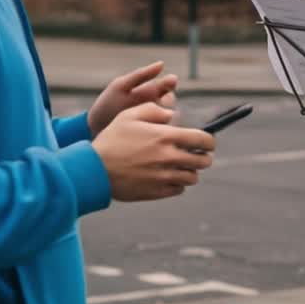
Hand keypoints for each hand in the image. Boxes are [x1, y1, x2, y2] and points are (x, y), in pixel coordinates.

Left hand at [87, 61, 178, 136]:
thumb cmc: (108, 104)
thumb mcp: (120, 87)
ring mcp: (156, 124)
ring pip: (171, 119)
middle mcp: (157, 107)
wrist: (94, 130)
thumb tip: (162, 63)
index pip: (168, 85)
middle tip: (162, 104)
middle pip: (171, 103)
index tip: (170, 81)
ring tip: (156, 120)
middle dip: (168, 103)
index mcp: (152, 92)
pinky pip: (165, 134)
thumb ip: (140, 75)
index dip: (170, 82)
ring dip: (167, 119)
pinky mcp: (154, 138)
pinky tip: (154, 132)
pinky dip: (163, 132)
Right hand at [91, 103, 216, 201]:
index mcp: (166, 137)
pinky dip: (177, 184)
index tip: (207, 141)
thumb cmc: (112, 139)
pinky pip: (178, 190)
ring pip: (193, 177)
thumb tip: (172, 116)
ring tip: (180, 166)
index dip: (209, 140)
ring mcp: (164, 177)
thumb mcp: (129, 115)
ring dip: (190, 171)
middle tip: (197, 154)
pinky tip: (167, 177)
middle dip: (204, 157)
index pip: (204, 140)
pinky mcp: (157, 192)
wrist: (94, 169)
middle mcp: (169, 158)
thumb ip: (154, 111)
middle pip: (204, 161)